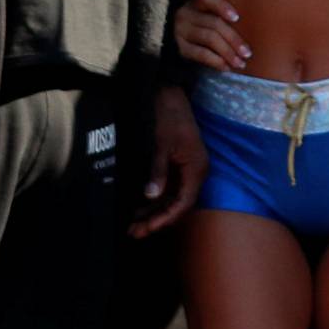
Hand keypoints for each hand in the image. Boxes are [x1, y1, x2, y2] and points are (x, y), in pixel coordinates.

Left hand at [131, 85, 206, 236]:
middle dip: (157, 219)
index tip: (146, 228)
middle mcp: (195, 172)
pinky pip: (169, 189)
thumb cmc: (168, 118)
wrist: (170, 95)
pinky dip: (155, 199)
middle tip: (134, 232)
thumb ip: (157, 172)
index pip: (183, 203)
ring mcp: (188, 169)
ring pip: (172, 198)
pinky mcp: (179, 165)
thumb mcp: (160, 145)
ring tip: (133, 224)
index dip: (165, 219)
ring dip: (154, 212)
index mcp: (196, 168)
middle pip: (178, 205)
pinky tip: (139, 206)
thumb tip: (151, 196)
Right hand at [171, 0, 249, 71]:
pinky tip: (227, 67)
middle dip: (234, 39)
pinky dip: (216, 61)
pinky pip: (201, 54)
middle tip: (247, 53)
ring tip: (241, 63)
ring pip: (209, 39)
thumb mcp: (211, 15)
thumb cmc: (206, 26)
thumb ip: (224, 15)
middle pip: (214, 23)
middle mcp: (184, 14)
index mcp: (195, 3)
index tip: (237, 18)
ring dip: (228, 53)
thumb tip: (255, 22)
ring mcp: (180, 32)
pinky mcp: (181, 48)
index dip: (221, 6)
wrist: (180, 42)